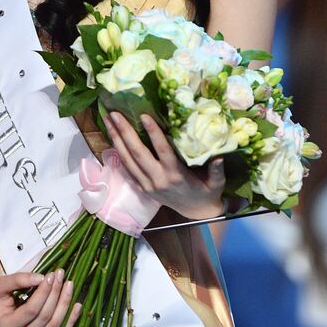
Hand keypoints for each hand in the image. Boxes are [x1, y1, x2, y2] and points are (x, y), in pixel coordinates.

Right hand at [0, 269, 82, 326]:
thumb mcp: (0, 284)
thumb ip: (18, 279)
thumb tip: (41, 277)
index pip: (32, 309)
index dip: (44, 292)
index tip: (51, 275)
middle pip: (45, 317)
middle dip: (56, 294)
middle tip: (61, 275)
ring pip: (55, 326)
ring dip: (65, 305)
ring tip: (70, 285)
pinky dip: (70, 320)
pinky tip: (77, 305)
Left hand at [102, 111, 224, 220]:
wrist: (195, 212)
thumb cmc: (207, 192)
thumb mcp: (217, 183)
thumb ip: (217, 170)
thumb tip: (219, 155)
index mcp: (176, 175)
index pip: (162, 151)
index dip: (153, 133)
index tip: (144, 116)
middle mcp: (158, 179)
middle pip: (138, 154)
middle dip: (125, 133)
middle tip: (114, 114)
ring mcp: (147, 185)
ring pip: (128, 160)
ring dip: (116, 140)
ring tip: (108, 121)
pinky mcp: (142, 188)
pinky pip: (127, 168)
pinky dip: (118, 152)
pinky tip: (112, 137)